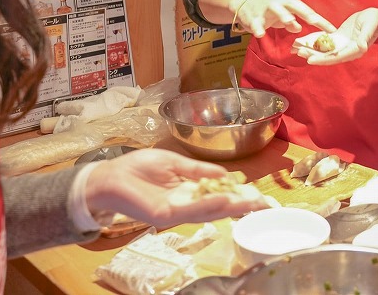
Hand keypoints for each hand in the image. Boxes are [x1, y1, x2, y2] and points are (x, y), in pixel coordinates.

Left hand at [83, 149, 269, 228]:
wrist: (109, 177)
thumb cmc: (137, 169)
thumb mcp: (175, 164)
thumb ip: (199, 171)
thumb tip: (226, 174)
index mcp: (189, 192)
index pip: (220, 196)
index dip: (241, 196)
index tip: (262, 196)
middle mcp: (186, 205)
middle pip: (220, 207)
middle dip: (244, 206)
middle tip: (268, 206)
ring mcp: (176, 211)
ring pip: (210, 210)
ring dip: (233, 207)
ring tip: (253, 203)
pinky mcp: (164, 214)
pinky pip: (191, 210)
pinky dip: (210, 204)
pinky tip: (226, 200)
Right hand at [234, 0, 334, 37]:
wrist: (245, 5)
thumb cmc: (270, 12)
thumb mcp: (284, 17)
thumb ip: (293, 23)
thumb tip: (299, 28)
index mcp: (290, 2)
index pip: (308, 12)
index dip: (320, 21)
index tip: (332, 30)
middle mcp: (280, 2)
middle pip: (295, 7)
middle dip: (306, 14)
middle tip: (315, 21)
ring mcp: (266, 8)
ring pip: (276, 10)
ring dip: (283, 16)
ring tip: (290, 22)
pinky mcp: (253, 16)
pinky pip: (256, 23)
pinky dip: (258, 28)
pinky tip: (261, 34)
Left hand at [291, 8, 377, 64]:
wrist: (375, 17)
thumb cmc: (374, 21)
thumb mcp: (370, 27)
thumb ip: (365, 37)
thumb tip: (362, 47)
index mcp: (354, 50)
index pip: (336, 57)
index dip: (322, 59)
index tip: (310, 60)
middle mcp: (346, 51)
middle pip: (327, 56)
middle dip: (313, 55)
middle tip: (299, 52)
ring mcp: (341, 46)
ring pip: (324, 50)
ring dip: (311, 50)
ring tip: (297, 48)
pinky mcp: (338, 39)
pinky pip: (325, 42)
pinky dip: (315, 42)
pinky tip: (304, 41)